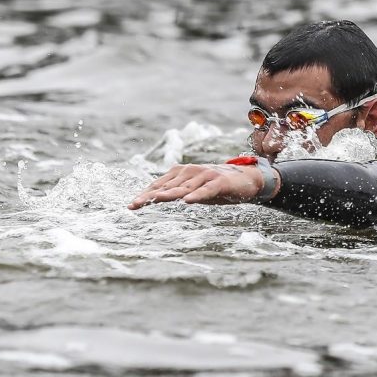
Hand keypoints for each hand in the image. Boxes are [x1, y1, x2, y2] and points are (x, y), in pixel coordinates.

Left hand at [128, 163, 278, 209]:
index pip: (160, 184)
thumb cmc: (215, 186)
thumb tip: (154, 198)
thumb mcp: (193, 191)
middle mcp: (191, 172)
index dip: (145, 194)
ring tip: (153, 200)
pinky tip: (188, 201)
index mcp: (182, 173)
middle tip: (134, 204)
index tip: (131, 205)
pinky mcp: (219, 182)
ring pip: (183, 188)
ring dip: (168, 194)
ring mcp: (205, 176)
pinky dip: (197, 195)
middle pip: (167, 186)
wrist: (245, 179)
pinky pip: (206, 190)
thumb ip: (176, 193)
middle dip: (150, 196)